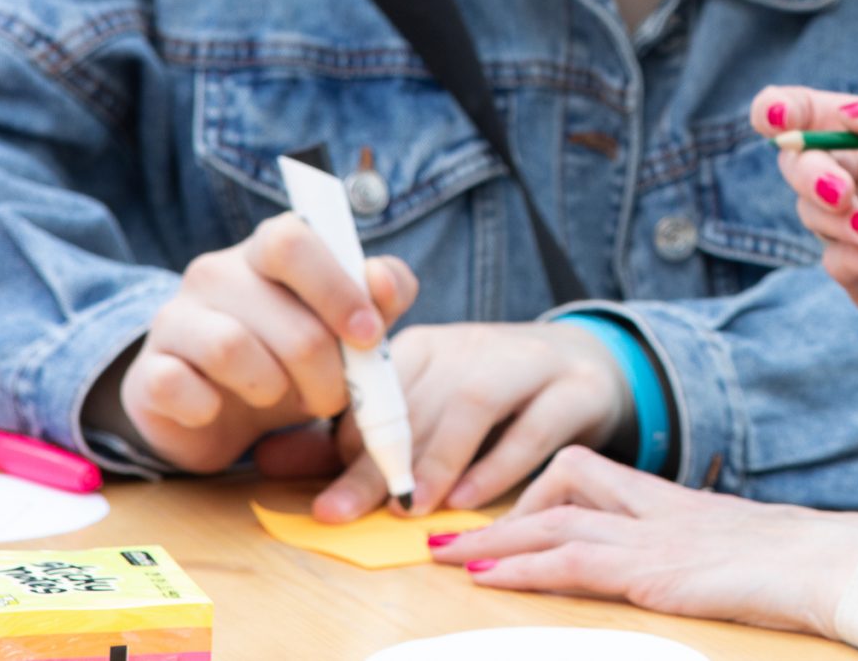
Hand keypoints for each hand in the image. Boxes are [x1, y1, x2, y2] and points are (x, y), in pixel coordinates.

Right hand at [121, 212, 416, 474]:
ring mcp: (174, 318)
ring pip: (230, 348)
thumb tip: (382, 279)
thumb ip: (385, 295)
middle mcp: (215, 272)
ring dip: (272, 388)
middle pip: (277, 308)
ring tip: (279, 399)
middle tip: (335, 394)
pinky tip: (218, 410)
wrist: (221, 413)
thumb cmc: (296, 356)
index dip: (336, 287)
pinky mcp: (146, 372)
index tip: (369, 336)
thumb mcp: (351, 327)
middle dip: (321, 363)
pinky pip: (178, 386)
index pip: (292, 239)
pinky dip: (209, 408)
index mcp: (268, 249)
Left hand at [254, 321, 627, 520]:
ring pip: (475, 402)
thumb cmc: (492, 400)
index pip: (381, 377)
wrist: (591, 366)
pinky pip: (537, 425)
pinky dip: (500, 464)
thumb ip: (349, 440)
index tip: (326, 488)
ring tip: (410, 507)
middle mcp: (477, 345)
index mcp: (432, 345)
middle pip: (422, 398)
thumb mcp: (423, 410)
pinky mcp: (577, 391)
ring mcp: (531, 363)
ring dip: (438, 458)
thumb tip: (266, 458)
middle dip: (377, 462)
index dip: (351, 433)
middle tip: (340, 514)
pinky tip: (471, 499)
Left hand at [430, 446, 857, 636]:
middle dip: (503, 506)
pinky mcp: (653, 570)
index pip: (594, 474)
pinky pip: (573, 559)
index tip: (505, 515)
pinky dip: (523, 567)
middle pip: (564, 481)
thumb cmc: (801, 564)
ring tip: (447, 554)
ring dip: (493, 538)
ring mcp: (653, 536)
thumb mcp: (738, 552)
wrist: (832, 562)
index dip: (541, 489)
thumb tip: (687, 570)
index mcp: (675, 503)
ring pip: (554, 518)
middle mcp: (656, 509)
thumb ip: (700, 552)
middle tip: (451, 531)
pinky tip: (490, 579)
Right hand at [751, 82, 857, 403]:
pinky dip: (852, 256)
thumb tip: (857, 113)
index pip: (820, 113)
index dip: (782, 109)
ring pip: (810, 212)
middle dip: (806, 170)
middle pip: (799, 162)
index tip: (776, 115)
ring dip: (835, 215)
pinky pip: (834, 263)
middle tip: (844, 188)